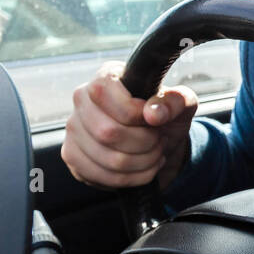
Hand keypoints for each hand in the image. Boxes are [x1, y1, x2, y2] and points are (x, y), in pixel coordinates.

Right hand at [62, 61, 195, 191]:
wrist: (158, 141)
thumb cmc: (165, 116)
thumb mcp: (181, 104)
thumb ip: (174, 101)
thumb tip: (152, 113)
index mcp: (107, 76)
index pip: (104, 92)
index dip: (133, 112)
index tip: (152, 119)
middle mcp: (82, 98)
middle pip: (107, 132)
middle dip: (144, 142)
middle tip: (158, 140)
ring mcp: (73, 128)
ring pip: (107, 158)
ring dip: (141, 162)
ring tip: (154, 154)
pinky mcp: (73, 156)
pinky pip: (100, 176)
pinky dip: (131, 178)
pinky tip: (142, 167)